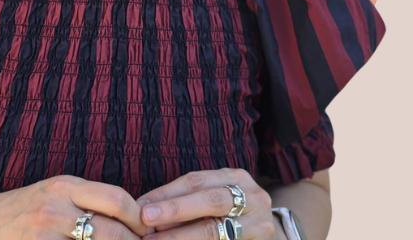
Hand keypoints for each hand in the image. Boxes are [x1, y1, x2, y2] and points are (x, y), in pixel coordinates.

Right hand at [0, 174, 154, 239]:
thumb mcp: (53, 194)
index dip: (139, 218)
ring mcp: (44, 235)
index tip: (148, 231)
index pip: (116, 199)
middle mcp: (55, 208)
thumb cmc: (23, 211)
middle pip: (112, 231)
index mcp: (63, 186)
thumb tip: (131, 213)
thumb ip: (86, 199)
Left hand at [135, 168, 278, 238]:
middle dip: (174, 209)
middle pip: (210, 201)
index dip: (167, 192)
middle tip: (146, 219)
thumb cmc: (234, 215)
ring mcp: (261, 225)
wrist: (271, 237)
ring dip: (181, 236)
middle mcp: (253, 198)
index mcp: (236, 178)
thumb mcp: (216, 197)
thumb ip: (189, 200)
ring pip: (216, 230)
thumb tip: (145, 207)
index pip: (196, 181)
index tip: (141, 205)